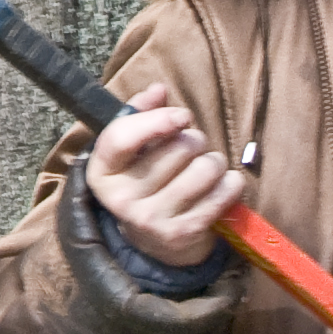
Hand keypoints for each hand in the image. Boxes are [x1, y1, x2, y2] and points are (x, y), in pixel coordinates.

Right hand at [81, 81, 244, 268]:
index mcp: (102, 173)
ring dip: (214, 162)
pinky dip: (230, 184)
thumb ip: (141, 114)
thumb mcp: (133, 150)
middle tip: (193, 149)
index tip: (183, 116)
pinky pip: (221, 193)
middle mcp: (121, 199)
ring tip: (208, 169)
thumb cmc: (146, 182)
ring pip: (203, 169)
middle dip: (195, 140)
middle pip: (176, 148)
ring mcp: (151, 220)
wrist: (154, 243)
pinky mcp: (181, 234)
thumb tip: (158, 90)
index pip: (121, 137)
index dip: (156, 120)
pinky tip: (224, 185)